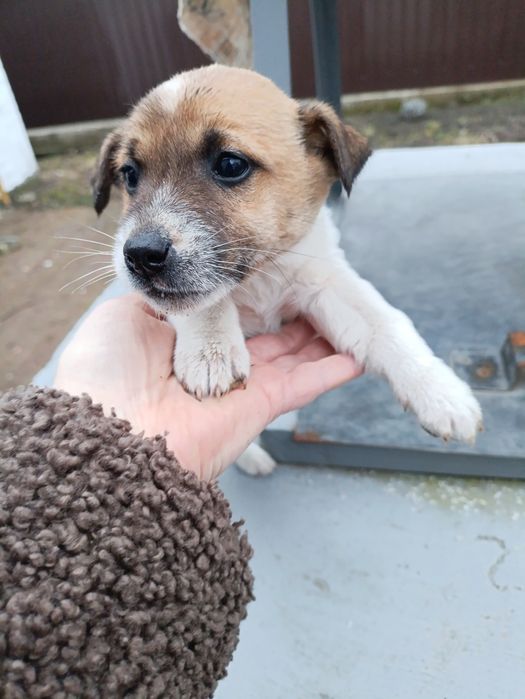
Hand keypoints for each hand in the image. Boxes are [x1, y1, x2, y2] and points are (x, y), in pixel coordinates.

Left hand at [54, 295, 359, 479]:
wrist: (109, 435)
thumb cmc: (104, 373)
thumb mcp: (125, 315)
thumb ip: (164, 298)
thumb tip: (190, 286)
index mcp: (179, 339)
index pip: (224, 310)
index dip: (250, 292)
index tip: (272, 270)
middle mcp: (212, 362)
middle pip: (263, 333)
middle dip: (291, 312)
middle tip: (319, 289)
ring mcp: (238, 386)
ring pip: (290, 356)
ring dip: (319, 338)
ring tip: (346, 314)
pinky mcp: (260, 405)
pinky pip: (304, 384)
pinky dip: (332, 370)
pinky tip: (357, 355)